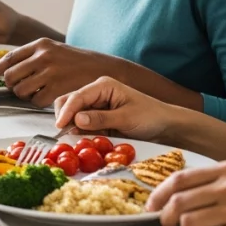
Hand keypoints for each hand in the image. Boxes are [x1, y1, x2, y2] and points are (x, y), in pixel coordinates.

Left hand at [0, 38, 132, 106]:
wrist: (104, 69)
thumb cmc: (76, 61)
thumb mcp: (54, 49)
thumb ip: (32, 55)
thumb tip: (5, 66)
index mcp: (41, 45)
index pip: (9, 57)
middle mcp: (43, 57)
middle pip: (11, 76)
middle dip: (12, 85)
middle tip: (20, 87)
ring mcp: (50, 74)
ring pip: (20, 91)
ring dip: (25, 95)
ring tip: (37, 91)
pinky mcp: (57, 90)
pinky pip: (35, 101)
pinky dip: (38, 102)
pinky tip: (47, 97)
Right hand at [53, 75, 177, 141]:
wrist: (166, 126)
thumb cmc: (151, 117)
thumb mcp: (126, 118)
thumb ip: (100, 119)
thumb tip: (76, 119)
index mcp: (103, 86)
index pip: (77, 96)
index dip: (66, 111)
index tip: (59, 126)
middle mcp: (96, 93)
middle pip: (69, 101)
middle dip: (64, 116)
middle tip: (64, 134)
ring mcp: (96, 106)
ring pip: (73, 114)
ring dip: (71, 126)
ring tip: (74, 139)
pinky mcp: (97, 118)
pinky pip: (82, 124)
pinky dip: (80, 132)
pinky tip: (83, 139)